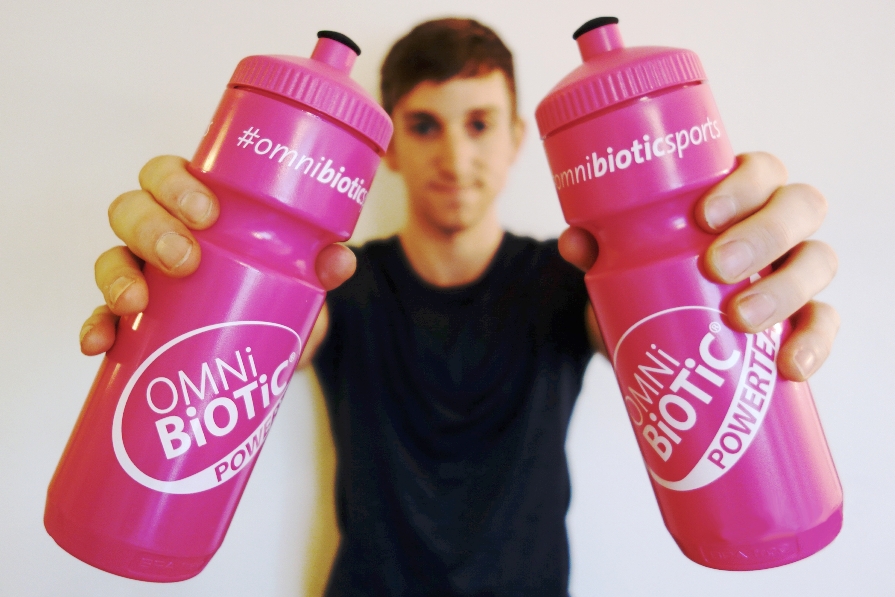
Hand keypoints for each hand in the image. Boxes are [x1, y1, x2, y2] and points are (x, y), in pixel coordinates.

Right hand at [79, 155, 356, 355]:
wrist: (270, 349)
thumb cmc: (277, 292)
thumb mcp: (301, 280)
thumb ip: (320, 268)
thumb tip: (339, 260)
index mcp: (199, 208)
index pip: (170, 175)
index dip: (176, 185)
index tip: (206, 212)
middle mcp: (162, 233)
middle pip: (132, 209)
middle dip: (151, 228)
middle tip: (184, 258)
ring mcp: (142, 275)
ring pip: (111, 256)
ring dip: (116, 275)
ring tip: (137, 300)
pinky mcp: (132, 321)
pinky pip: (101, 318)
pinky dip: (96, 328)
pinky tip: (99, 344)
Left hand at [558, 152, 838, 381]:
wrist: (659, 337)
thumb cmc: (650, 280)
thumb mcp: (622, 266)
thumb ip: (599, 250)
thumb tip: (574, 240)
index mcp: (737, 196)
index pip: (760, 171)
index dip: (744, 185)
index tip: (705, 214)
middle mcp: (776, 225)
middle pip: (800, 207)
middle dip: (763, 234)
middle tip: (716, 267)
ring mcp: (794, 269)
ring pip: (819, 260)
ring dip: (785, 287)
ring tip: (740, 319)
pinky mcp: (803, 318)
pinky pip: (825, 322)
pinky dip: (814, 342)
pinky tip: (790, 365)